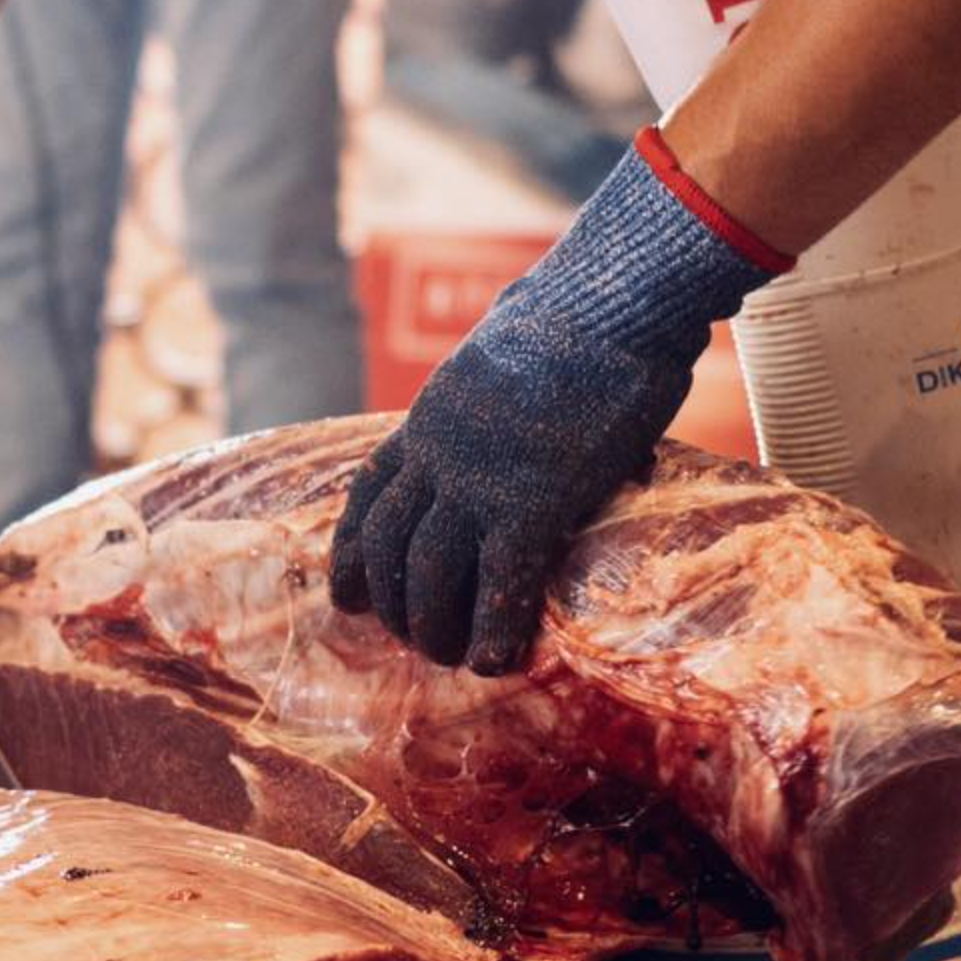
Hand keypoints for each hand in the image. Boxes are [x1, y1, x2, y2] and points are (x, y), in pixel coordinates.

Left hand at [329, 132, 788, 672]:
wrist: (614, 300)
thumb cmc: (579, 312)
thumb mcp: (506, 342)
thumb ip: (495, 375)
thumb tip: (513, 357)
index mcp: (431, 417)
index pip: (369, 495)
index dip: (352, 552)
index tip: (347, 594)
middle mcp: (440, 454)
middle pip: (390, 545)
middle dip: (393, 603)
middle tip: (417, 639)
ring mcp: (481, 479)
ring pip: (429, 574)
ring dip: (435, 627)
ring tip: (453, 656)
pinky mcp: (534, 501)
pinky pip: (500, 583)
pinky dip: (495, 628)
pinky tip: (500, 660)